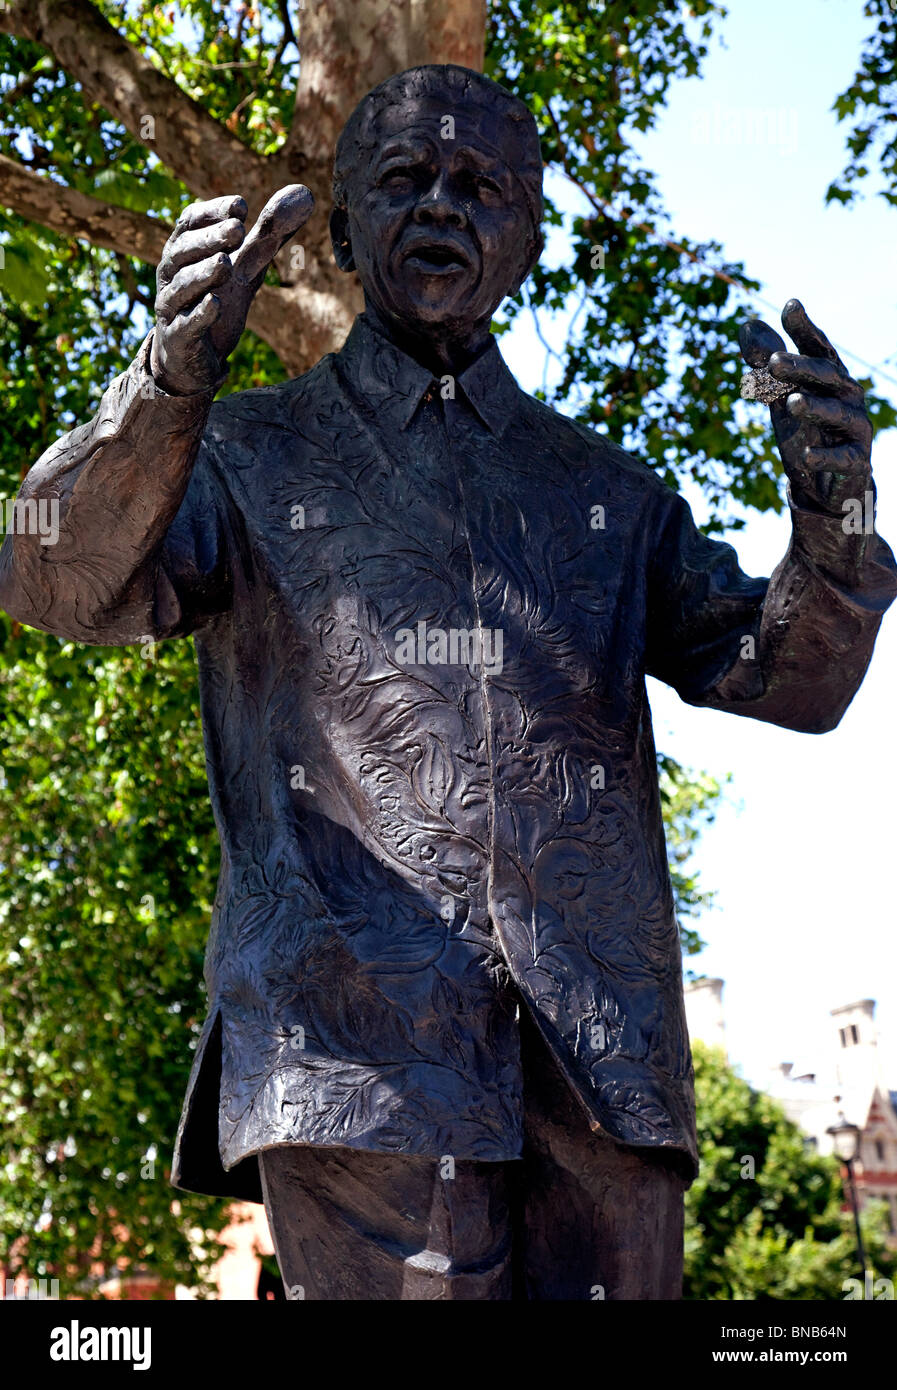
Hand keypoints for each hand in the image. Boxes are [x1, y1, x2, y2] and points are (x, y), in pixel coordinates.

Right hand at [150, 185, 313, 394]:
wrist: (193, 357)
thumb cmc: (216, 300)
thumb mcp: (245, 267)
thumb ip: (270, 234)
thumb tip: (304, 194)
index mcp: (183, 250)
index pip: (190, 222)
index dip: (212, 212)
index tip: (241, 206)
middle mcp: (171, 274)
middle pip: (183, 250)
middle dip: (210, 239)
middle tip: (238, 229)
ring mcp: (172, 306)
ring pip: (183, 286)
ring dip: (204, 274)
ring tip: (226, 264)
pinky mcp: (179, 338)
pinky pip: (186, 324)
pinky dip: (200, 314)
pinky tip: (215, 305)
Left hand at [738, 299, 871, 509]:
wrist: (827, 484)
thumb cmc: (806, 430)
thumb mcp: (781, 399)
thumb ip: (766, 366)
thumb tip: (746, 325)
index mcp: (829, 378)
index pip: (818, 348)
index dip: (805, 328)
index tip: (791, 306)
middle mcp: (847, 396)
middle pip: (827, 376)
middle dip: (802, 367)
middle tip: (773, 362)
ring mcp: (855, 428)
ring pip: (837, 413)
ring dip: (815, 407)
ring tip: (791, 402)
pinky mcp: (857, 461)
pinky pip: (842, 458)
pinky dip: (823, 456)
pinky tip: (804, 455)